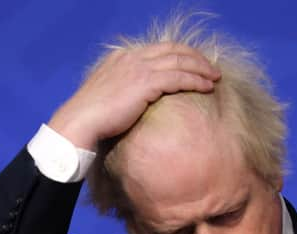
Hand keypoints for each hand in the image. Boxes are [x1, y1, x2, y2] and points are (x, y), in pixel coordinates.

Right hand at [47, 42, 220, 150]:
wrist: (81, 121)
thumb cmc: (91, 117)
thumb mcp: (106, 95)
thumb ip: (122, 89)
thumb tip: (133, 100)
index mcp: (122, 57)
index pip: (159, 49)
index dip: (180, 54)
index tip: (194, 63)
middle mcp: (132, 57)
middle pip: (173, 50)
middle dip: (196, 57)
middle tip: (211, 68)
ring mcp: (139, 68)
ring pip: (180, 61)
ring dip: (201, 68)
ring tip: (215, 77)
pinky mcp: (145, 82)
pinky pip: (179, 78)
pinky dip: (196, 80)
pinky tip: (207, 87)